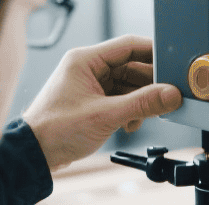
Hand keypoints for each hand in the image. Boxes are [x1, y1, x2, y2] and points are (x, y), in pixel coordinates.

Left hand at [22, 35, 182, 171]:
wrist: (35, 154)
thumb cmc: (55, 130)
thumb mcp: (105, 115)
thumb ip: (142, 104)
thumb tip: (170, 95)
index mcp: (85, 60)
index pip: (129, 46)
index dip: (154, 53)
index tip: (173, 65)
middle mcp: (88, 69)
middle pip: (131, 67)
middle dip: (149, 85)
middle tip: (167, 97)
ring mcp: (90, 85)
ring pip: (128, 86)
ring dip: (140, 102)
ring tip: (144, 116)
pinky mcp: (92, 102)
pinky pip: (121, 99)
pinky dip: (131, 111)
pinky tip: (130, 124)